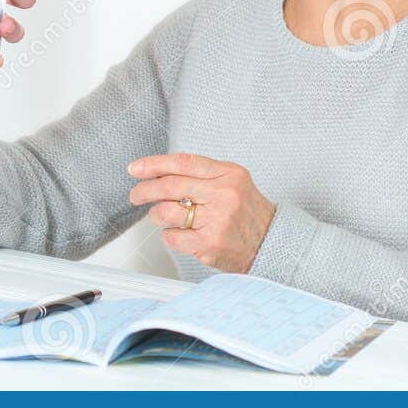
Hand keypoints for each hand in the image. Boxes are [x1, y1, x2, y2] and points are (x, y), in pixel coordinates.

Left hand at [127, 152, 277, 272]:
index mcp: (228, 174)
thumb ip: (200, 174)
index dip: (154, 164)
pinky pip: (172, 237)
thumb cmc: (247, 212)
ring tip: (160, 216)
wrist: (272, 243)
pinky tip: (177, 234)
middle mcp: (223, 195)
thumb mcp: (232, 181)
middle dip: (145, 190)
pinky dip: (168, 235)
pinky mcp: (210, 245)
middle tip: (136, 195)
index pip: (183, 162)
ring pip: (167, 212)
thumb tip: (158, 173)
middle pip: (170, 186)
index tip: (135, 168)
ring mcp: (217, 221)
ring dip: (156, 215)